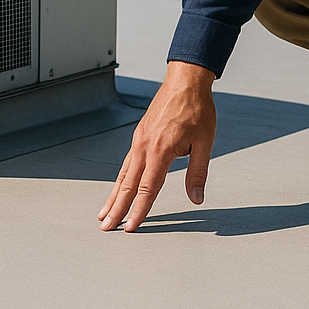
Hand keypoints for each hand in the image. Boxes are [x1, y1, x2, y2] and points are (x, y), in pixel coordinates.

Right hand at [99, 60, 216, 231]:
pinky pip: (126, 162)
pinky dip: (119, 178)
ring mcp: (139, 140)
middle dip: (117, 208)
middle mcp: (145, 146)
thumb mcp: (204, 143)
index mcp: (161, 150)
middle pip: (128, 185)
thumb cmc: (197, 109)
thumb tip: (196, 199)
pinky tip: (118, 187)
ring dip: (113, 195)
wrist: (186, 81)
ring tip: (103, 213)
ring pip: (123, 174)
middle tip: (106, 228)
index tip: (130, 227)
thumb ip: (198, 173)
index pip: (148, 188)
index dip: (139, 210)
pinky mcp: (139, 135)